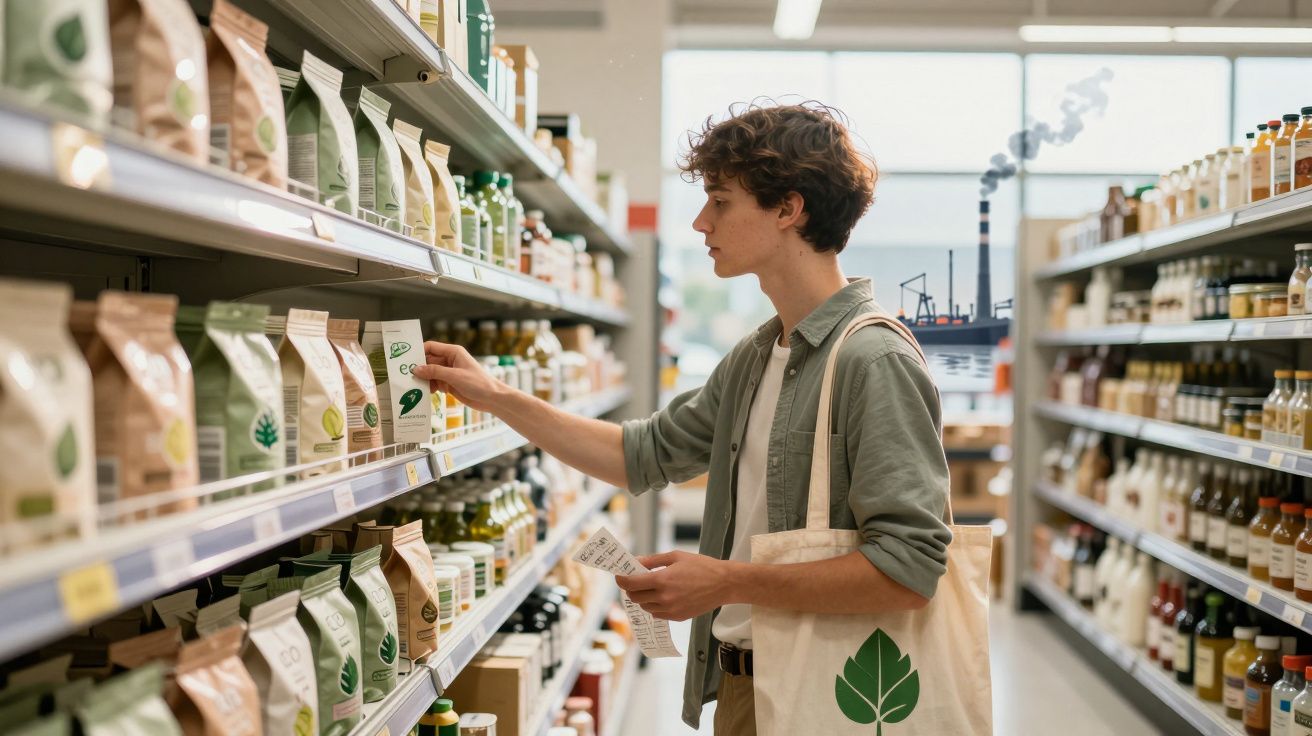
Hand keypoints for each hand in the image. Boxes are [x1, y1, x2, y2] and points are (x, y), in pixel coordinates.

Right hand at [412, 342, 506, 411]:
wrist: (492, 398)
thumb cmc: (478, 383)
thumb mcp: (455, 376)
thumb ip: (435, 372)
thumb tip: (416, 369)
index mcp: (453, 352)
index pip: (431, 347)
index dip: (419, 352)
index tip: (407, 360)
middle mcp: (450, 360)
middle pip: (428, 361)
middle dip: (419, 368)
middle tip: (406, 376)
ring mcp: (449, 372)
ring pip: (430, 373)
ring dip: (423, 379)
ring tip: (415, 387)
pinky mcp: (449, 383)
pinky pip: (434, 382)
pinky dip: (429, 387)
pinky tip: (425, 393)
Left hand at [615, 550, 736, 621]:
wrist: (724, 584)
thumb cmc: (702, 566)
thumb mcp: (676, 557)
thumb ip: (652, 561)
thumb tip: (635, 562)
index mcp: (662, 580)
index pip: (631, 584)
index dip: (621, 580)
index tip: (619, 576)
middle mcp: (664, 598)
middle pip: (635, 597)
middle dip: (631, 588)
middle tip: (634, 580)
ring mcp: (671, 610)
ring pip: (644, 607)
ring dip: (642, 597)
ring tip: (650, 588)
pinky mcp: (677, 617)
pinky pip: (657, 614)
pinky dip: (654, 606)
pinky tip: (661, 596)